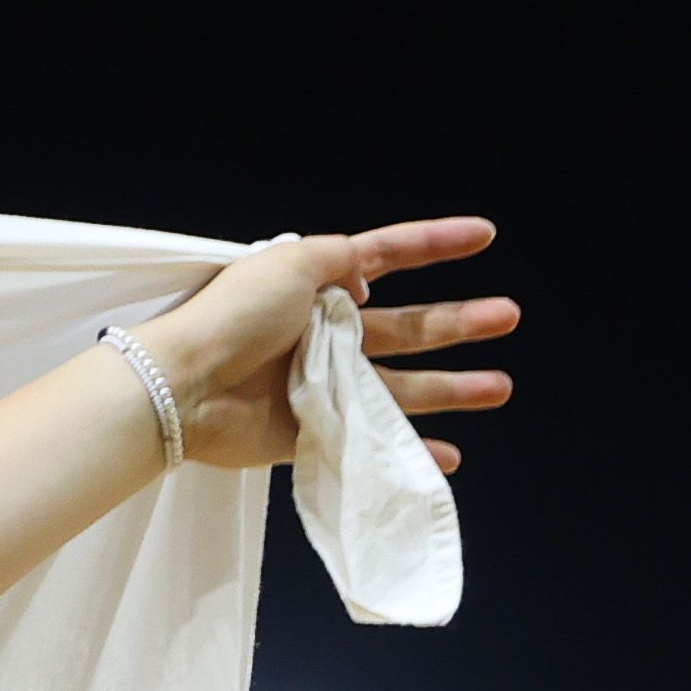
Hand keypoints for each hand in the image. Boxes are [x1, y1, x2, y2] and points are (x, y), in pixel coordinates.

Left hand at [137, 221, 517, 473]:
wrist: (182, 386)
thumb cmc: (230, 317)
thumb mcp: (287, 262)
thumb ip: (335, 259)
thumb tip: (365, 278)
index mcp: (315, 286)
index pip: (386, 258)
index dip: (434, 244)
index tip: (483, 235)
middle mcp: (321, 334)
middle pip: (406, 326)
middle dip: (458, 322)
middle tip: (509, 316)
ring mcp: (318, 385)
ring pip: (399, 385)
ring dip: (451, 387)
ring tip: (500, 386)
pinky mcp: (306, 432)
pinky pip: (367, 440)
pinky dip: (407, 448)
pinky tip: (448, 454)